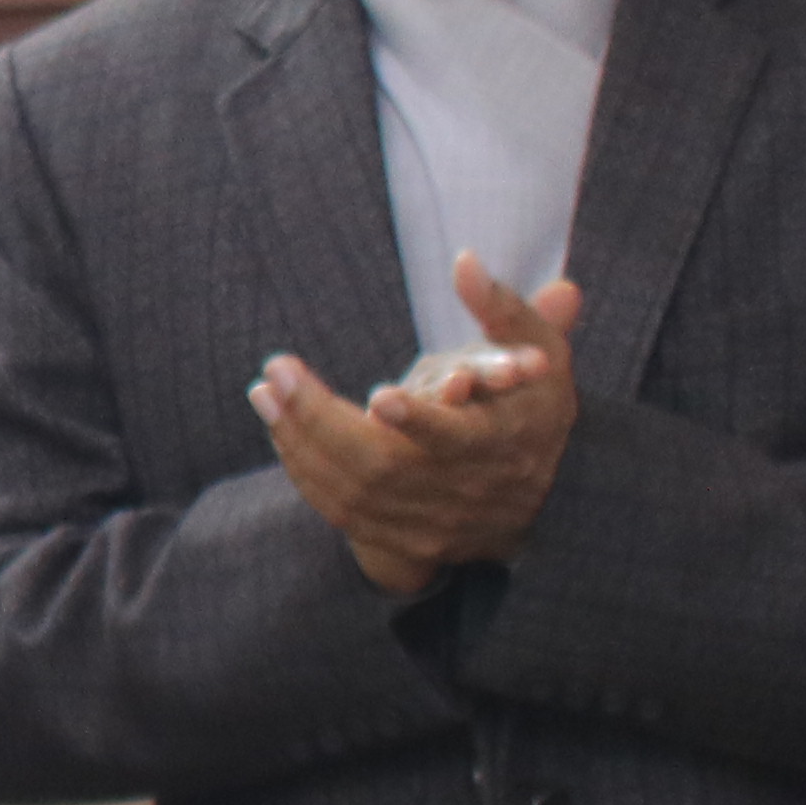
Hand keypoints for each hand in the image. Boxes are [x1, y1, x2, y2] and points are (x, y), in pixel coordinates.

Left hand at [255, 263, 587, 595]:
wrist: (539, 498)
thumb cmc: (530, 402)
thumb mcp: (538, 351)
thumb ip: (502, 308)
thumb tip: (463, 261)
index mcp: (503, 442)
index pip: (459, 439)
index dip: (420, 422)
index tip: (380, 395)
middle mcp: (466, 491)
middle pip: (383, 467)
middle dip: (321, 418)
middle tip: (277, 369)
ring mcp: (431, 523)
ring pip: (351, 491)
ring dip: (299, 439)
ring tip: (266, 389)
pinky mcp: (401, 543)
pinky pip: (338, 509)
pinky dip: (302, 466)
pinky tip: (278, 422)